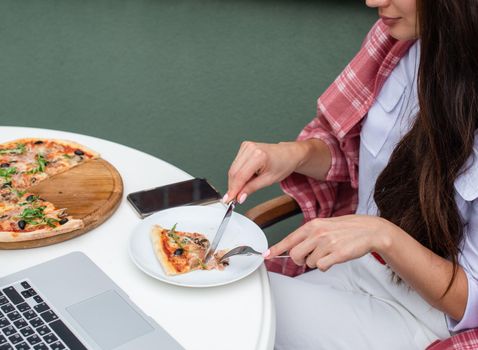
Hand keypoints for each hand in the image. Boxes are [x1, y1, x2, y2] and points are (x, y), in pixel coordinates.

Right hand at [224, 141, 303, 202]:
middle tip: (234, 198)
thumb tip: (240, 196)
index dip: (233, 190)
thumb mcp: (269, 180)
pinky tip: (247, 176)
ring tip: (247, 185)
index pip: (240, 176)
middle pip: (234, 172)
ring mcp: (246, 146)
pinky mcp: (244, 147)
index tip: (229, 199)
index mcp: (258, 155)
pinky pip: (236, 164)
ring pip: (233, 169)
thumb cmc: (283, 164)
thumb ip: (252, 188)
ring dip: (235, 181)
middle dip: (233, 186)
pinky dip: (238, 174)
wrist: (288, 154)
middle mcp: (250, 148)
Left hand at [264, 215, 396, 270]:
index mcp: (312, 225)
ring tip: (329, 253)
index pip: (289, 239)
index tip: (266, 255)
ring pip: (309, 262)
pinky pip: (321, 267)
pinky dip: (326, 266)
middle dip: (300, 260)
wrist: (369, 230)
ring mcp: (327, 243)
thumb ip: (309, 235)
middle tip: (311, 256)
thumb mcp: (324, 226)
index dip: (276, 249)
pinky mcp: (336, 254)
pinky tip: (334, 258)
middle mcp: (317, 233)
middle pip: (295, 255)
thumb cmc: (346, 229)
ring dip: (317, 262)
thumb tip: (293, 248)